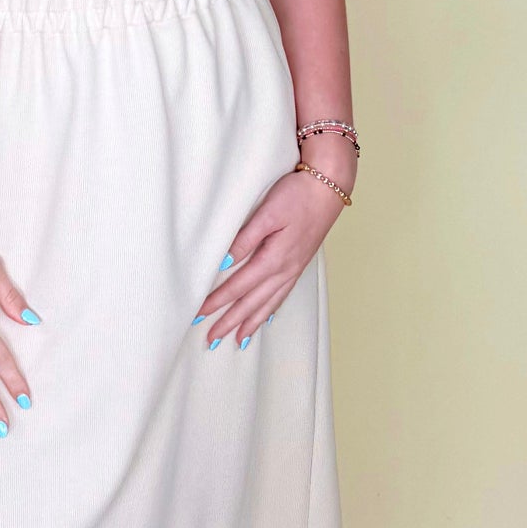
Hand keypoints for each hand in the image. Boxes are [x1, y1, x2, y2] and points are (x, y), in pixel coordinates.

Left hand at [193, 141, 353, 349]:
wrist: (329, 187)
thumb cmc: (297, 195)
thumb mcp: (268, 213)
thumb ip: (245, 238)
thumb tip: (225, 262)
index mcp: (273, 259)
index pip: (237, 286)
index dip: (216, 302)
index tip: (198, 314)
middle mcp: (285, 270)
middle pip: (252, 303)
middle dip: (230, 322)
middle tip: (212, 339)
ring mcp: (294, 268)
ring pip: (269, 303)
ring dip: (251, 322)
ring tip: (238, 340)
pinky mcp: (299, 263)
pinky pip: (282, 295)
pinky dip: (271, 310)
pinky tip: (266, 316)